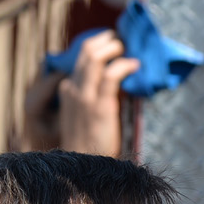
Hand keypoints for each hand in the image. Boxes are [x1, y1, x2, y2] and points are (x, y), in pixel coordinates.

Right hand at [18, 34, 140, 157]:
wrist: (83, 165)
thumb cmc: (89, 142)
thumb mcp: (83, 114)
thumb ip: (91, 95)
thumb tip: (113, 78)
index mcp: (68, 89)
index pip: (80, 58)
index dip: (98, 46)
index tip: (113, 42)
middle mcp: (73, 88)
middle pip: (86, 50)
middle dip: (105, 39)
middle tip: (121, 38)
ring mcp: (84, 96)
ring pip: (94, 56)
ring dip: (114, 46)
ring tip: (127, 48)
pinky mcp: (100, 106)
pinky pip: (111, 75)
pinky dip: (124, 65)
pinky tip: (135, 65)